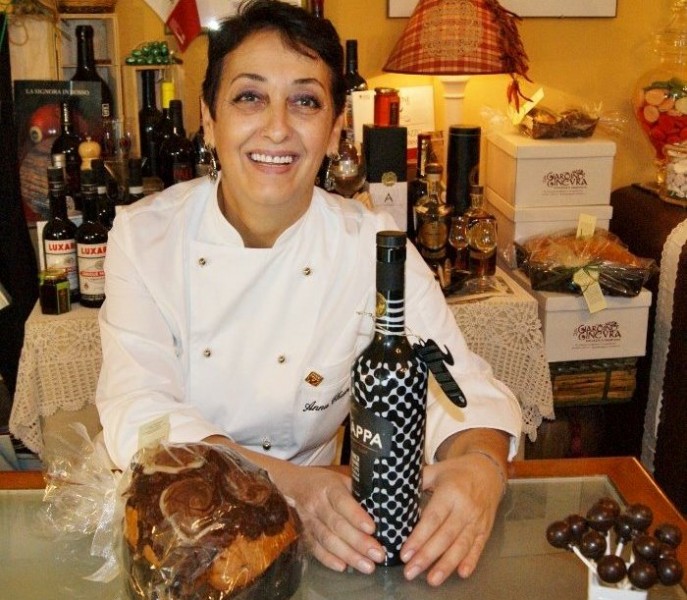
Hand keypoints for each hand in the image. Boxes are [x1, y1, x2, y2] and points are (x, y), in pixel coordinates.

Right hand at [282, 465, 385, 573]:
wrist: (296, 485)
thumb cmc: (327, 482)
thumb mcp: (342, 479)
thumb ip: (359, 492)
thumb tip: (384, 509)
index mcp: (329, 487)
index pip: (343, 502)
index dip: (356, 516)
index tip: (372, 529)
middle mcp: (317, 504)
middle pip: (337, 525)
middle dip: (359, 542)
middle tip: (378, 555)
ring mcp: (308, 520)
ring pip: (327, 540)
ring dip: (348, 555)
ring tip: (367, 566)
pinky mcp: (304, 533)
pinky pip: (315, 548)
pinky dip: (328, 559)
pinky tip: (343, 567)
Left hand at [399, 430, 508, 585]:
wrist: (488, 471)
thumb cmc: (455, 472)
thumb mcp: (435, 471)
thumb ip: (416, 482)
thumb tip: (392, 493)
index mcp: (450, 492)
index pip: (432, 518)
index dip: (419, 537)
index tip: (405, 553)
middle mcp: (464, 508)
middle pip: (445, 536)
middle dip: (427, 556)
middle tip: (410, 571)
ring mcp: (477, 520)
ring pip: (461, 546)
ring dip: (446, 565)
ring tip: (432, 579)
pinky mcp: (486, 529)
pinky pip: (478, 547)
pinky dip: (471, 561)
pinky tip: (461, 573)